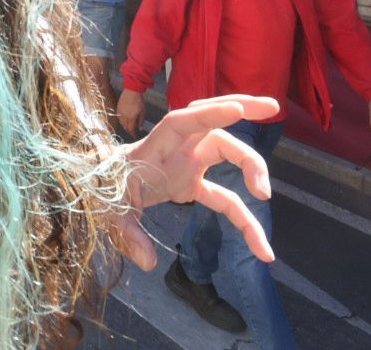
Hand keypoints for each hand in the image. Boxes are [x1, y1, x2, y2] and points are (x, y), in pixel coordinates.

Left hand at [114, 95, 279, 271]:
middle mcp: (175, 150)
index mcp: (152, 148)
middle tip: (273, 108)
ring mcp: (187, 164)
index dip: (208, 113)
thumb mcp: (108, 210)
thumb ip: (127, 233)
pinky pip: (226, 199)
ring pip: (227, 152)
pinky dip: (245, 221)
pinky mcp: (192, 185)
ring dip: (252, 166)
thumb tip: (147, 261)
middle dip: (242, 109)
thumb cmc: (100, 188)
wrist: (97, 187)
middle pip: (212, 126)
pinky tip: (262, 249)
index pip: (180, 123)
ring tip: (265, 196)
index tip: (238, 109)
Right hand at [117, 88, 145, 136]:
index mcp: (131, 118)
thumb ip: (141, 121)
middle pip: (125, 127)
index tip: (135, 136)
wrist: (132, 90)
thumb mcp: (142, 111)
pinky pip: (118, 117)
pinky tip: (124, 120)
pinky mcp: (118, 108)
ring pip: (121, 123)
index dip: (133, 134)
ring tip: (129, 126)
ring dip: (125, 126)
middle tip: (132, 132)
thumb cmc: (139, 101)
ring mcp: (120, 112)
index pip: (131, 129)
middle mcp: (124, 116)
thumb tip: (140, 128)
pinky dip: (121, 121)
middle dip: (129, 130)